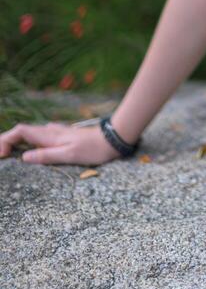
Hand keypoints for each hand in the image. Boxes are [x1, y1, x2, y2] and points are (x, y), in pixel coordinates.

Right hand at [0, 121, 123, 166]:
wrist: (112, 139)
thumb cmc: (93, 149)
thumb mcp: (69, 155)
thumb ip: (47, 155)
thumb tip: (24, 157)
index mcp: (49, 135)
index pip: (19, 131)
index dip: (5, 140)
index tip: (0, 155)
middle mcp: (50, 131)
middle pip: (21, 132)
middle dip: (6, 141)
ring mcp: (55, 133)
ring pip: (29, 134)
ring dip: (15, 142)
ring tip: (7, 155)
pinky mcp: (61, 136)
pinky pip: (38, 137)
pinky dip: (28, 142)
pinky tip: (28, 150)